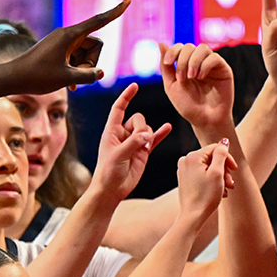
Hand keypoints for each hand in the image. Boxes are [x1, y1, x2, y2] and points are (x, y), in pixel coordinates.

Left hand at [0, 1, 126, 99]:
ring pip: (86, 54)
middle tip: (76, 76)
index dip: (115, 12)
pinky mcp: (58, 49)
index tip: (128, 1)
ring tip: (69, 81)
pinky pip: (76, 58)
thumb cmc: (37, 76)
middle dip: (92, 62)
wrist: (13, 77)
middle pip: (95, 44)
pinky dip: (76, 70)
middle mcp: (67, 34)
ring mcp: (62, 42)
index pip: (99, 21)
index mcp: (70, 35)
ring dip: (83, 69)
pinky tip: (69, 85)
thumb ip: (88, 75)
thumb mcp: (67, 78)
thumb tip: (99, 73)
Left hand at [90, 82, 172, 205]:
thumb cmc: (108, 172)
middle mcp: (123, 135)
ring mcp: (134, 143)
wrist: (112, 190)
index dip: (126, 97)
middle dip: (142, 128)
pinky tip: (168, 127)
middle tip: (140, 142)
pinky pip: (154, 139)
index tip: (135, 86)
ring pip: (147, 129)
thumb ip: (133, 143)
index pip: (119, 109)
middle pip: (138, 119)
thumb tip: (148, 135)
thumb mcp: (118, 155)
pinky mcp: (143, 152)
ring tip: (145, 148)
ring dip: (149, 136)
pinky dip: (161, 134)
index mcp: (112, 131)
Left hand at [160, 43, 235, 132]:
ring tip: (191, 77)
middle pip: (189, 46)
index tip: (168, 63)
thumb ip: (166, 66)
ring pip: (202, 48)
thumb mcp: (171, 85)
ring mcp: (211, 65)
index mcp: (185, 64)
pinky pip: (214, 58)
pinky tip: (201, 77)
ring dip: (193, 61)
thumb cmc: (188, 106)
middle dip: (182, 60)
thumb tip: (161, 43)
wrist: (204, 120)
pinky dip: (205, 65)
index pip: (179, 47)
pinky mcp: (224, 69)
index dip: (172, 51)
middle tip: (182, 78)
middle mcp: (199, 62)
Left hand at [176, 141, 234, 230]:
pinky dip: (212, 181)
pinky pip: (202, 175)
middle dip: (224, 170)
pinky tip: (218, 192)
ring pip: (208, 168)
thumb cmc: (205, 197)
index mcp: (192, 156)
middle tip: (231, 184)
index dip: (228, 158)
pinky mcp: (185, 179)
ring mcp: (184, 170)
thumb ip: (221, 154)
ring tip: (226, 190)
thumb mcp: (217, 173)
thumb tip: (224, 141)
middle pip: (212, 159)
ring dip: (220, 178)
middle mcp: (185, 160)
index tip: (235, 170)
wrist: (193, 216)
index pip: (216, 148)